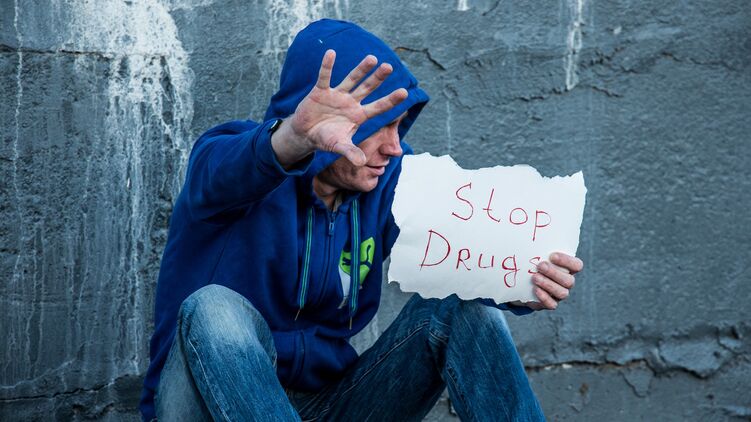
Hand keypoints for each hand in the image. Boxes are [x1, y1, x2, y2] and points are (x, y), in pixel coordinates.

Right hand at [272, 49, 407, 166]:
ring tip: (372, 58)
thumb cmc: (326, 139)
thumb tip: (362, 163)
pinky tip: (331, 53)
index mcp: (359, 115)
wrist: (306, 134)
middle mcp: (351, 102)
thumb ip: (351, 152)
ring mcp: (337, 95)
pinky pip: (324, 77)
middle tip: (389, 67)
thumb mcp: (339, 146)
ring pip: (351, 79)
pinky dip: (327, 66)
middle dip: (378, 79)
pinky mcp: (320, 91)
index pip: (378, 107)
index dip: (391, 100)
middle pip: (368, 88)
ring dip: (361, 69)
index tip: (405, 92)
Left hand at [515, 252, 583, 310]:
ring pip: (562, 293)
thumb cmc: (534, 264)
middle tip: (540, 265)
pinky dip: (544, 297)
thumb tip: (527, 232)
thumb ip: (539, 247)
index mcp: (568, 268)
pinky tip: (535, 290)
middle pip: (569, 280)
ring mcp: (560, 294)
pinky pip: (552, 304)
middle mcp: (567, 282)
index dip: (567, 261)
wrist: (525, 283)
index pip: (577, 265)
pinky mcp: (550, 303)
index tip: (552, 255)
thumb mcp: (537, 255)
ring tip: (534, 277)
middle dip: (554, 273)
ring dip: (548, 284)